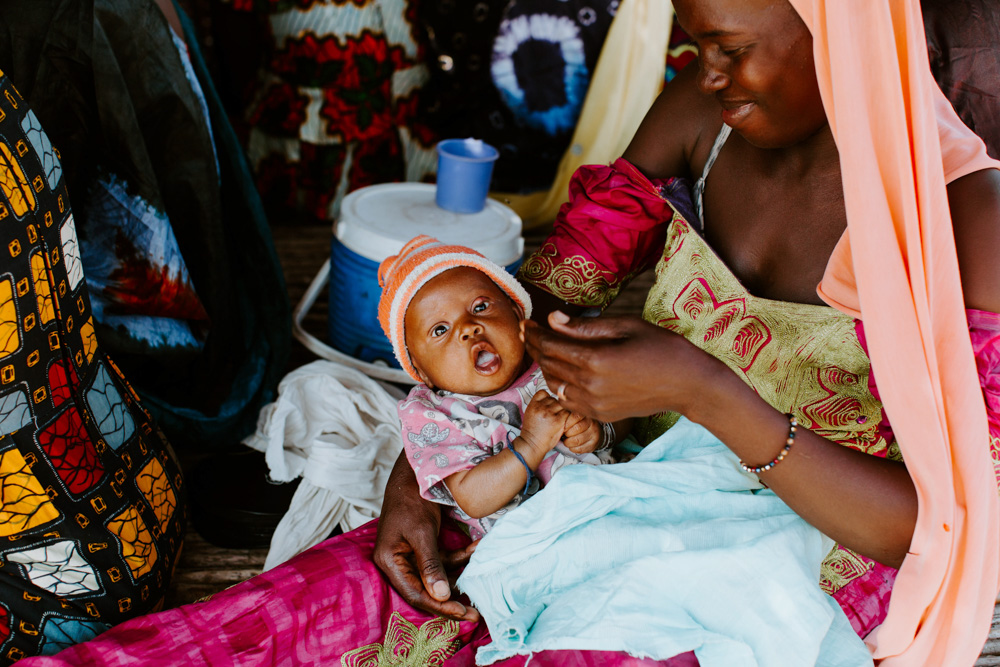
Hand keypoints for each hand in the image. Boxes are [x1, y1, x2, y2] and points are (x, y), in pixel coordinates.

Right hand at [374, 452, 479, 621]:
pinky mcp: (423, 546)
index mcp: (389, 561)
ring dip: (458, 579)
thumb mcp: (422, 533)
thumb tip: (441, 596)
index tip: (462, 612)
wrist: (414, 474)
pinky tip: (477, 548)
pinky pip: (443, 559)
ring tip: (479, 589)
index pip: (415, 593)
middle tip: (474, 613)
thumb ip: (430, 565)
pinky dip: (460, 556)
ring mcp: (410, 554)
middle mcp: (398, 562)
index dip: (438, 606)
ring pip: (436, 576)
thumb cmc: (411, 500)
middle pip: (425, 590)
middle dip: (450, 601)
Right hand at [519, 389, 568, 455]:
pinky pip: (567, 412)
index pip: (543, 392)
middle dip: (555, 406)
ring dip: (562, 411)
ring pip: (561, 405)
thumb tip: (551, 399)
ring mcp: (549, 413)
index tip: (547, 407)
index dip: (547, 398)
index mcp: (532, 405)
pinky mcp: (557, 420)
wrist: (531, 445)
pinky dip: (567, 417)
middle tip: (554, 416)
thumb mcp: (530, 414)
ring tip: (559, 420)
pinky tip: (563, 422)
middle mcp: (540, 407)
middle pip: (554, 399)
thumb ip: (539, 405)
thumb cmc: (532, 431)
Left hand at [521, 311, 726, 421]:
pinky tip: (560, 371)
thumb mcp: (625, 326)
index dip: (535, 333)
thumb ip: (586, 326)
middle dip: (535, 347)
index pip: (551, 345)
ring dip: (545, 366)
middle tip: (529, 333)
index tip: (526, 323)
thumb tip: (553, 319)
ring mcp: (594, 404)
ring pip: (554, 383)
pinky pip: (567, 399)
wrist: (687, 384)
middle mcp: (590, 385)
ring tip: (543, 349)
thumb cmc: (661, 347)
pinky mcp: (599, 415)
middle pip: (548, 364)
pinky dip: (559, 384)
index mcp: (595, 359)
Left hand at [562, 413, 601, 452]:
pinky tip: (572, 446)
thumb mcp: (574, 418)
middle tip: (565, 434)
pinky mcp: (594, 445)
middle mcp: (592, 424)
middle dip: (567, 433)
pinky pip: (580, 449)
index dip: (567, 422)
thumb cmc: (580, 425)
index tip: (563, 427)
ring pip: (577, 440)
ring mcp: (595, 434)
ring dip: (568, 442)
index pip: (576, 416)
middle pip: (577, 428)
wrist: (594, 433)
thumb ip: (567, 417)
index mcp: (586, 415)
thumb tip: (557, 421)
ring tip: (567, 441)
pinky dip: (573, 449)